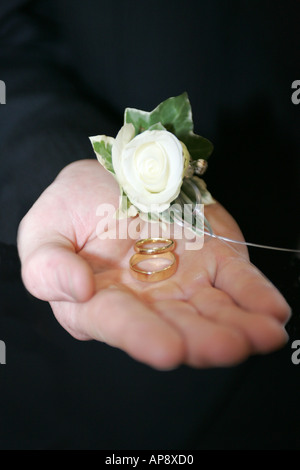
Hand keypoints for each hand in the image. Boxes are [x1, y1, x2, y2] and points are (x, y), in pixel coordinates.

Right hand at [17, 159, 289, 368]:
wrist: (111, 178)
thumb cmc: (70, 209)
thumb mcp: (43, 232)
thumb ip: (48, 267)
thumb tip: (78, 289)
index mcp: (101, 302)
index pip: (120, 323)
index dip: (142, 337)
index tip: (167, 350)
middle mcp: (147, 301)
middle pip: (177, 324)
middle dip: (204, 339)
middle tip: (228, 347)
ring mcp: (184, 281)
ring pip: (214, 310)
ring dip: (241, 325)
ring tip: (263, 335)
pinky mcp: (213, 258)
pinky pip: (237, 280)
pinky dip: (256, 295)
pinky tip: (274, 312)